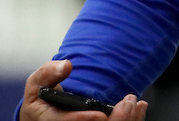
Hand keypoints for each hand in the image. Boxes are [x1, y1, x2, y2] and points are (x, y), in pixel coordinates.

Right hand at [21, 60, 147, 120]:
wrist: (43, 115)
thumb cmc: (41, 100)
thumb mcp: (36, 85)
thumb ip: (47, 73)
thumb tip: (66, 66)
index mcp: (51, 120)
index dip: (83, 120)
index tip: (100, 115)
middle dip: (115, 120)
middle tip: (128, 102)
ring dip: (127, 120)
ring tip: (136, 104)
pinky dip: (132, 120)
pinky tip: (139, 108)